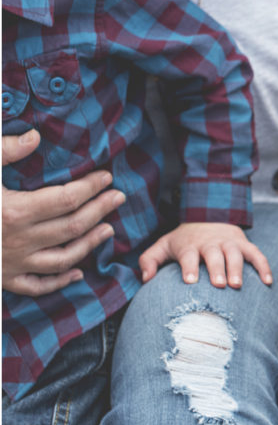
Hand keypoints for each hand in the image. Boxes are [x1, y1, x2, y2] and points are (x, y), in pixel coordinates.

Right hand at [2, 130, 125, 295]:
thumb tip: (36, 137)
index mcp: (15, 211)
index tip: (108, 177)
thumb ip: (3, 151)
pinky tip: (77, 273)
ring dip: (90, 244)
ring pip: (64, 258)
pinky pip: (37, 286)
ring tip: (108, 229)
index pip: (68, 198)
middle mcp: (19, 241)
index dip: (92, 187)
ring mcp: (12, 264)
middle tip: (119, 197)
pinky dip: (60, 281)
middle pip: (73, 226)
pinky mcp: (1, 280)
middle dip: (100, 211)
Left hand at [139, 222, 271, 288]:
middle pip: (215, 255)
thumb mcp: (164, 245)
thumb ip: (149, 260)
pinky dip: (264, 267)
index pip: (189, 255)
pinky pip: (257, 255)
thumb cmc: (184, 240)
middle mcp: (211, 243)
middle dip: (217, 268)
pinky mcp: (244, 244)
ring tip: (237, 284)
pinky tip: (268, 282)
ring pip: (235, 254)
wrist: (209, 214)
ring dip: (237, 268)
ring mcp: (229, 243)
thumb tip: (146, 278)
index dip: (189, 267)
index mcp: (190, 245)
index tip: (190, 281)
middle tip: (219, 284)